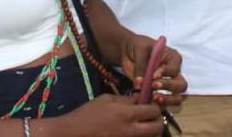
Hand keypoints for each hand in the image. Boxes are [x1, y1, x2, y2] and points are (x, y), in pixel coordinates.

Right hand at [46, 94, 165, 136]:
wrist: (73, 133)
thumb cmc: (87, 114)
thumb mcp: (106, 100)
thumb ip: (126, 99)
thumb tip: (141, 98)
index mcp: (127, 114)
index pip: (154, 110)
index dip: (156, 107)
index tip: (151, 104)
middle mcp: (130, 130)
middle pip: (158, 127)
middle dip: (158, 121)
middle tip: (152, 117)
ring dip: (152, 131)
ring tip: (144, 125)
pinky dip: (141, 136)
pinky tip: (135, 132)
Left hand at [120, 34, 186, 106]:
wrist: (127, 52)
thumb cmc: (137, 46)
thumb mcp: (139, 49)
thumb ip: (140, 65)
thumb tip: (139, 84)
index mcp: (173, 58)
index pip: (175, 68)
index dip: (166, 73)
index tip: (153, 75)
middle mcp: (174, 72)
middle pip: (181, 84)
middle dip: (168, 86)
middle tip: (153, 85)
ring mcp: (167, 84)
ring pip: (177, 97)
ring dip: (167, 99)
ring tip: (154, 97)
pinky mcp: (158, 92)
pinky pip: (164, 103)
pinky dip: (157, 105)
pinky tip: (147, 102)